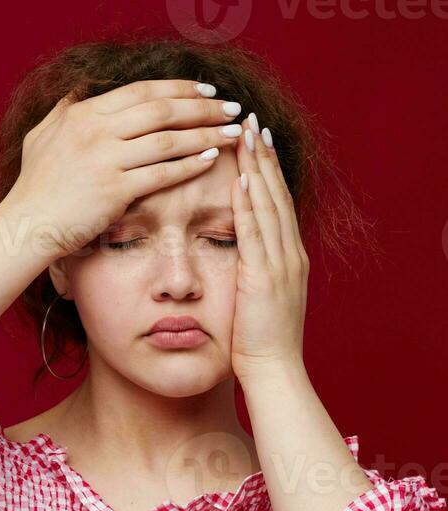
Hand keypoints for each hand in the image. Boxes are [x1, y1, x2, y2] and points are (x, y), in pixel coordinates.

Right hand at [0, 79, 243, 260]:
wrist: (26, 226)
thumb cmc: (34, 188)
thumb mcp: (42, 137)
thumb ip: (64, 112)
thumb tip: (79, 93)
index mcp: (83, 114)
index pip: (141, 92)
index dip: (178, 88)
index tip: (206, 90)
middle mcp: (96, 130)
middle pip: (161, 109)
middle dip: (202, 106)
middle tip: (232, 107)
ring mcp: (105, 160)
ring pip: (167, 139)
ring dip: (205, 133)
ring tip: (233, 133)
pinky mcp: (114, 191)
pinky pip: (161, 173)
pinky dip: (189, 165)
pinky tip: (211, 160)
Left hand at [229, 116, 309, 385]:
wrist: (275, 372)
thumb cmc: (260, 346)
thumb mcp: (257, 303)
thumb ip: (252, 276)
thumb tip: (238, 261)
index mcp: (288, 259)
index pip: (278, 205)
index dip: (268, 172)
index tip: (256, 142)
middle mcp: (290, 255)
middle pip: (277, 195)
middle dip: (264, 157)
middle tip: (251, 120)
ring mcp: (281, 264)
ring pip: (269, 205)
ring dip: (258, 168)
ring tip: (245, 134)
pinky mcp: (266, 277)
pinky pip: (257, 233)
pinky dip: (251, 204)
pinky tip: (242, 179)